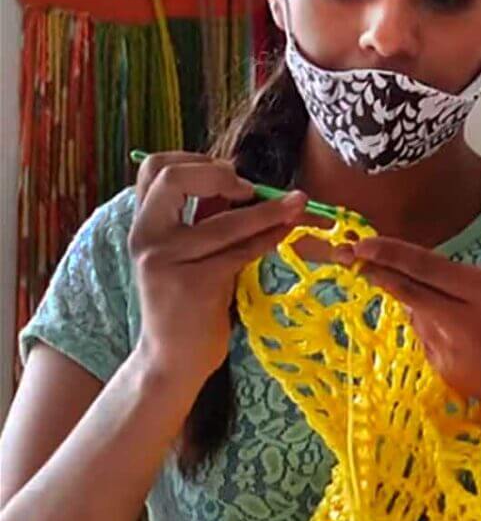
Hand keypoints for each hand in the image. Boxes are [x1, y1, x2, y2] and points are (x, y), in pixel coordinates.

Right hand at [129, 152, 306, 387]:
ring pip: (225, 220)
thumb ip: (199, 218)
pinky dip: (270, 236)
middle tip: (250, 187)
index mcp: (142, 225)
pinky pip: (242, 251)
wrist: (172, 360)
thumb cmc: (184, 303)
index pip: (154, 168)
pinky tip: (287, 231)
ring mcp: (168, 262)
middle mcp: (147, 239)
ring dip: (268, 209)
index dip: (194, 160)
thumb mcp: (183, 253)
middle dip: (219, 173)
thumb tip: (236, 179)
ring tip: (298, 203)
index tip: (227, 174)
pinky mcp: (197, 286)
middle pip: (173, 179)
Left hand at [337, 235, 480, 464]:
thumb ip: (469, 288)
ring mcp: (448, 350)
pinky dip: (432, 328)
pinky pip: (427, 339)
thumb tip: (426, 282)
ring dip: (415, 302)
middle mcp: (460, 321)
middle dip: (375, 271)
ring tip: (448, 308)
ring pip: (417, 314)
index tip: (362, 243)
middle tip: (347, 254)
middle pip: (407, 291)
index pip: (426, 268)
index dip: (390, 254)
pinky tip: (460, 336)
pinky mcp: (444, 372)